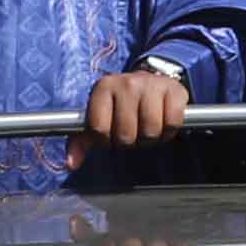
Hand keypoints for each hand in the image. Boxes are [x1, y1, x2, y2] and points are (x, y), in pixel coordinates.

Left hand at [77, 63, 191, 160]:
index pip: (100, 129)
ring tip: (147, 128)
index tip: (111, 134)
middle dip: (131, 140)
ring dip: (151, 137)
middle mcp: (126, 82)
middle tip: (133, 131)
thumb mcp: (98, 119)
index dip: (107, 140)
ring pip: (151, 130)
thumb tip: (71, 164)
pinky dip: (170, 130)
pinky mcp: (173, 89)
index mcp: (103, 88)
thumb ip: (81, 142)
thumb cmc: (120, 106)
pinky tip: (164, 121)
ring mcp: (151, 84)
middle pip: (126, 134)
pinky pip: (172, 122)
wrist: (150, 81)